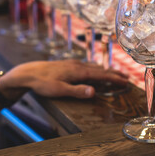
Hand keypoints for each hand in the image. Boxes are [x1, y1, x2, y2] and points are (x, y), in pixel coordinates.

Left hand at [0, 60, 128, 98]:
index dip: (114, 78)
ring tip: (113, 74)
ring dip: (105, 71)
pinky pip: (86, 66)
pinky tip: (92, 70)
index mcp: (78, 71)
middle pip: (99, 69)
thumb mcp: (59, 89)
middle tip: (126, 77)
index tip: (126, 81)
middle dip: (113, 74)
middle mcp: (78, 65)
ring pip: (93, 67)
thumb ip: (77, 91)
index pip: (101, 75)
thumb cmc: (43, 83)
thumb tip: (94, 92)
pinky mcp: (67, 65)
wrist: (28, 73)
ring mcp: (72, 64)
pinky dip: (95, 69)